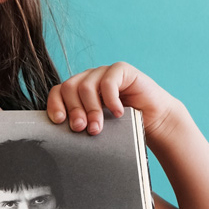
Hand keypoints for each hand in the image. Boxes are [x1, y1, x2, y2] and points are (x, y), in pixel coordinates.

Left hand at [47, 62, 180, 144]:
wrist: (154, 121)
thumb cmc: (124, 127)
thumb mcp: (97, 127)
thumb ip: (81, 125)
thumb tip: (60, 138)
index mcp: (78, 91)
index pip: (58, 91)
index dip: (55, 104)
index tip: (59, 121)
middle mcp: (89, 79)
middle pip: (69, 88)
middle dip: (74, 111)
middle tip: (82, 129)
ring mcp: (105, 72)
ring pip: (86, 86)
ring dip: (91, 110)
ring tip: (98, 128)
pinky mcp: (122, 70)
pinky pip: (109, 82)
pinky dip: (111, 100)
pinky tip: (118, 113)